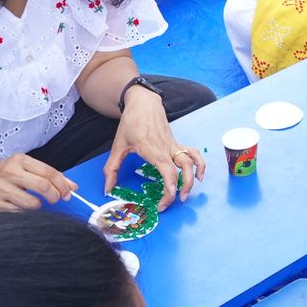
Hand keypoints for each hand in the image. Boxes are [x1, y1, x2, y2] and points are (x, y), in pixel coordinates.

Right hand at [0, 153, 73, 212]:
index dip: (62, 185)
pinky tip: (21, 206)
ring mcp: (1, 189)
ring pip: (32, 203)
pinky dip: (25, 212)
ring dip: (39, 206)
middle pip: (43, 186)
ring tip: (35, 203)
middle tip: (57, 200)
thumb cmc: (4, 172)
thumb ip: (47, 175)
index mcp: (20, 160)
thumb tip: (72, 187)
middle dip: (55, 196)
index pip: (49, 172)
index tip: (68, 193)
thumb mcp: (24, 166)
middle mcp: (10, 172)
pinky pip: (19, 213)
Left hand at [105, 84, 202, 206]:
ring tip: (185, 194)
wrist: (144, 103)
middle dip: (180, 188)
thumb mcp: (117, 145)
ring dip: (191, 179)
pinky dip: (199, 165)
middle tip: (170, 204)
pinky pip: (192, 154)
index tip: (166, 200)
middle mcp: (166, 148)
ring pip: (191, 161)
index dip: (170, 186)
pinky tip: (198, 176)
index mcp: (151, 148)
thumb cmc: (131, 122)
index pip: (167, 169)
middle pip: (181, 169)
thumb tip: (107, 188)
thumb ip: (111, 168)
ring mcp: (173, 145)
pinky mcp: (176, 143)